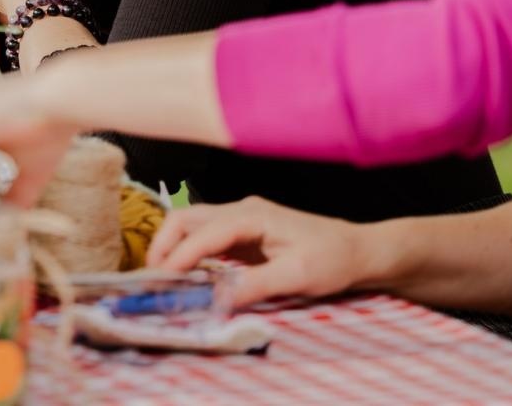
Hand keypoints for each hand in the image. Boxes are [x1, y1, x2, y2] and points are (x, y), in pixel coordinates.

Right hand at [147, 196, 371, 307]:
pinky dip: (188, 251)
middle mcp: (241, 210)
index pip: (203, 231)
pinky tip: (185, 274)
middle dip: (164, 245)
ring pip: (193, 224)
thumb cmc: (332, 259)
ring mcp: (242, 218)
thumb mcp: (297, 276)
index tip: (161, 279)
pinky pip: (206, 236)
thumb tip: (217, 300)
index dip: (179, 255)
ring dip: (173, 247)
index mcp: (252, 215)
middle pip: (187, 218)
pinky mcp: (245, 231)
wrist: (358, 249)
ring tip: (163, 278)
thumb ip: (255, 285)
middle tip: (152, 279)